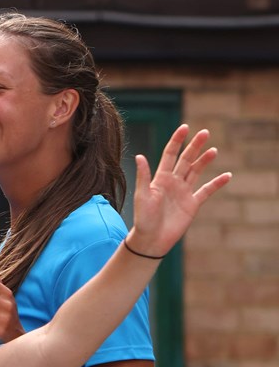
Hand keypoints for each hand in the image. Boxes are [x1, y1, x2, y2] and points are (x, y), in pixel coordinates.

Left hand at [126, 125, 231, 256]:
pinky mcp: (192, 204)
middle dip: (194, 146)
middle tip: (205, 132)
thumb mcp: (142, 195)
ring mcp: (184, 192)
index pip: (170, 154)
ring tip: (213, 150)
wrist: (152, 239)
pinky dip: (217, 183)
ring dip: (205, 161)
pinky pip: (207, 191)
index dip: (177, 141)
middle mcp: (173, 182)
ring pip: (196, 172)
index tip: (185, 128)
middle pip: (186, 160)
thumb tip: (139, 156)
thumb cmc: (143, 218)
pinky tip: (227, 175)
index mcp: (160, 178)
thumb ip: (143, 176)